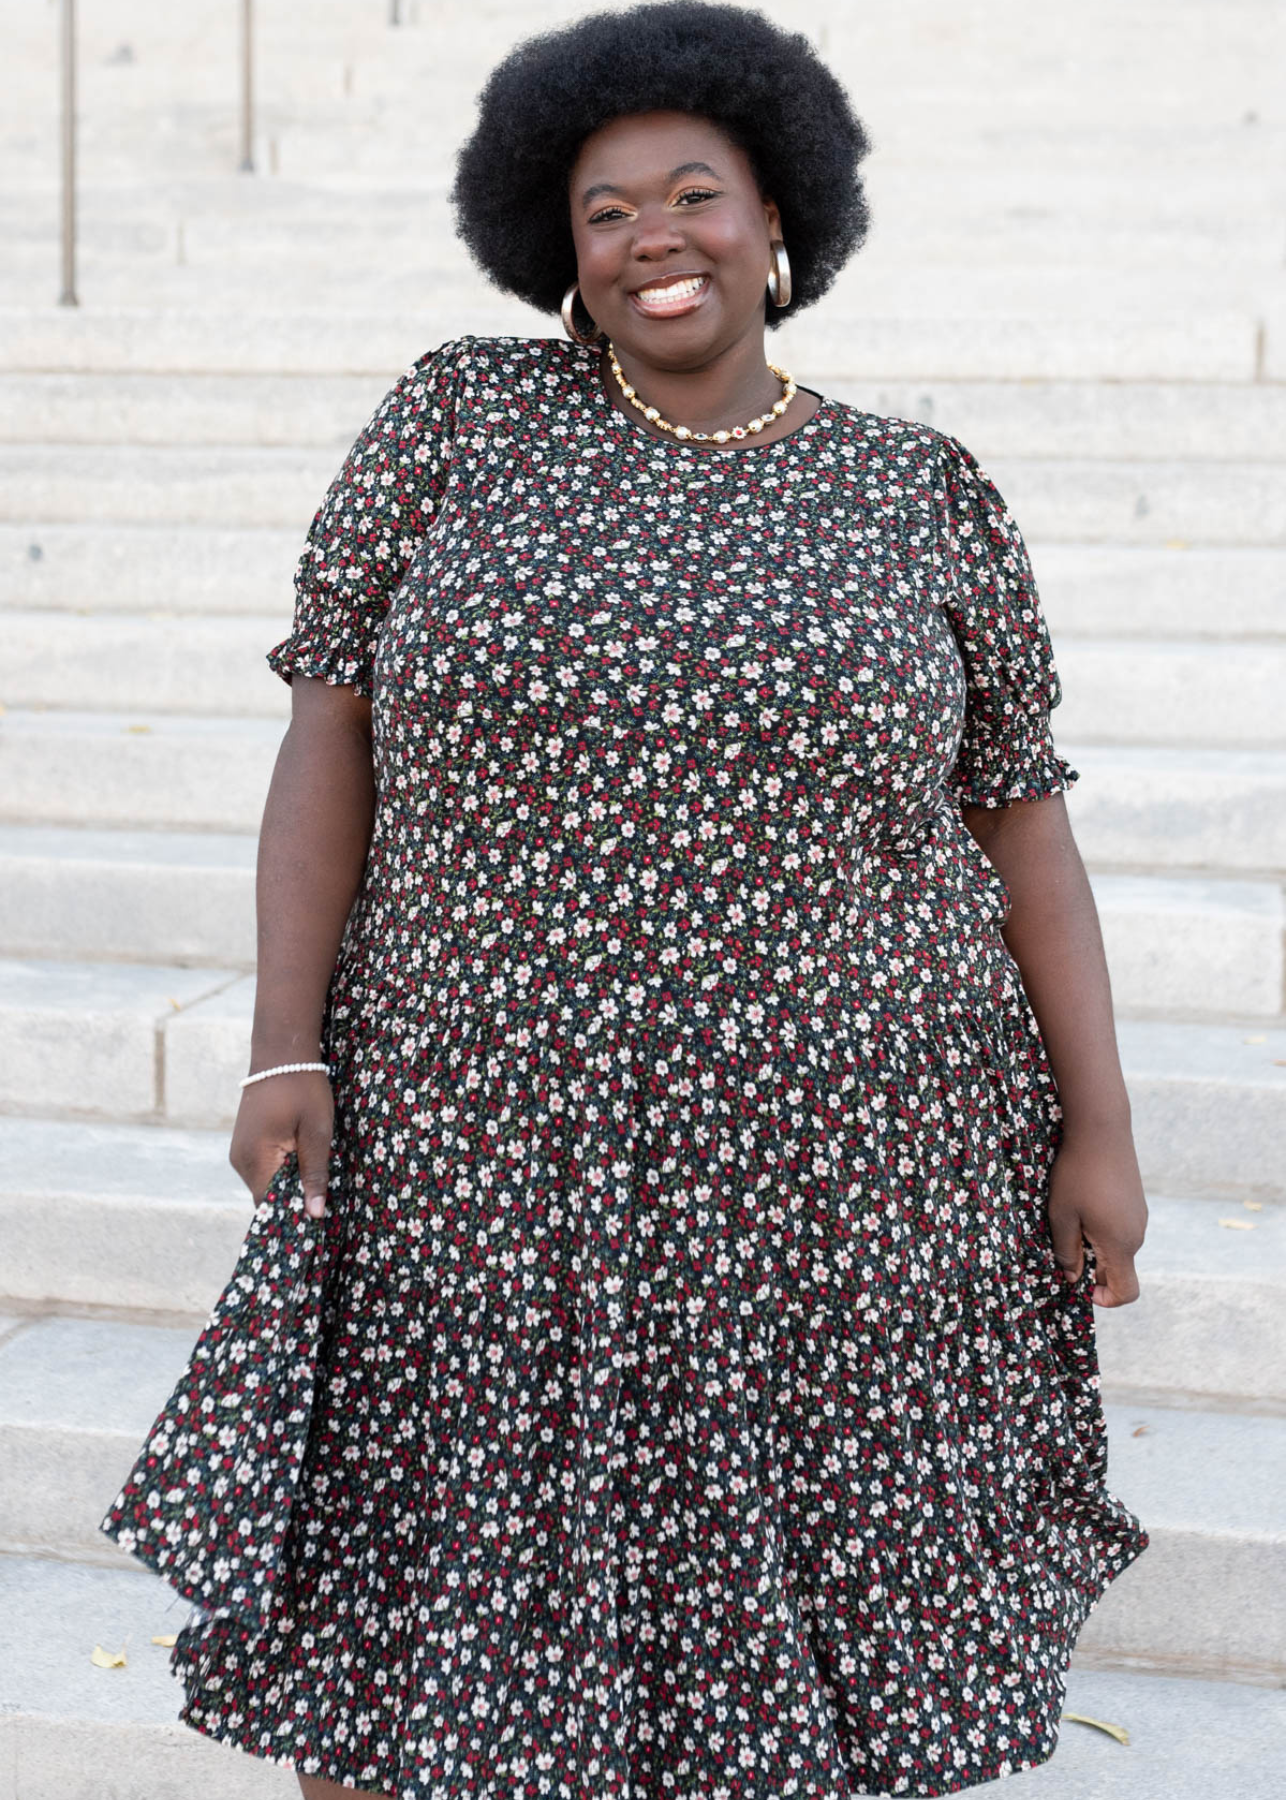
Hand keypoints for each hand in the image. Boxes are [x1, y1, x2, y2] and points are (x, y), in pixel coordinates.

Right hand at [229, 1071, 334, 1218]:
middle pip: (267, 1197)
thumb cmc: (303, 1088)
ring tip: (317, 1181)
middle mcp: (240, 1160)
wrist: (282, 1053)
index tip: (319, 1223)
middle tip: (325, 1203)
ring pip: (267, 1184)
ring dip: (290, 1185)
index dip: (293, 1217)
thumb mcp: (317, 1132)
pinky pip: (264, 1169)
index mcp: (255, 1159)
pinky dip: (283, 1171)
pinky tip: (304, 1164)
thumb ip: (314, 1174)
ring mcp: (240, 1152)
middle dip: (294, 1201)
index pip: (270, 1206)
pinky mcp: (246, 1144)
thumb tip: (315, 1214)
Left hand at [1045, 1122, 1147, 1306]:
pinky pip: (1119, 1227)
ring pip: (1116, 1246)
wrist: (1102, 1129)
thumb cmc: (1077, 1173)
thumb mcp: (1062, 1215)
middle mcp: (1137, 1234)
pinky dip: (1101, 1227)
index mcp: (1121, 1244)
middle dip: (1092, 1267)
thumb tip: (1073, 1278)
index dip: (1105, 1298)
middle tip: (1063, 1243)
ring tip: (1069, 1217)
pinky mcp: (1136, 1201)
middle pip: (1118, 1268)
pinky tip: (1082, 1202)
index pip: (1127, 1292)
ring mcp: (1139, 1216)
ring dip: (1094, 1244)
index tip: (1080, 1283)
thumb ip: (1067, 1251)